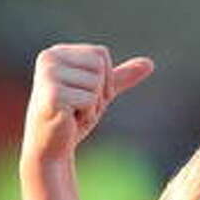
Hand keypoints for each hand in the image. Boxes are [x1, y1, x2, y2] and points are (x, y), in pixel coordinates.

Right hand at [21, 43, 153, 164]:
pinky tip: (70, 120)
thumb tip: (150, 63)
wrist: (53, 147)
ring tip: (73, 114)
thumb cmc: (74, 119)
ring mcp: (49, 75)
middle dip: (100, 92)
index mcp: (57, 52)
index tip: (85, 94)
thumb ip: (121, 77)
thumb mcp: (100, 93)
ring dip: (93, 106)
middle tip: (80, 107)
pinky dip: (87, 115)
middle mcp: (49, 58)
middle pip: (100, 66)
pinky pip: (90, 100)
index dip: (105, 79)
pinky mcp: (53, 95)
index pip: (101, 54)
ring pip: (96, 84)